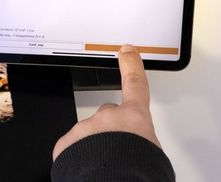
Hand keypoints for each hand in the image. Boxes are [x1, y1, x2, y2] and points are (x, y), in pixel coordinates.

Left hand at [52, 45, 160, 160]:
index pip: (135, 85)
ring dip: (95, 149)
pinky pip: (72, 150)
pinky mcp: (66, 144)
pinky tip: (88, 170)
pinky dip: (79, 158)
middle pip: (109, 119)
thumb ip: (144, 140)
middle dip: (112, 132)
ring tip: (105, 168)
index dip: (131, 66)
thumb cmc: (138, 173)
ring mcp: (84, 129)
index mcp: (135, 119)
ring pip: (89, 136)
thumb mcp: (154, 155)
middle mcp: (107, 118)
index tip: (126, 52)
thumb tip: (139, 147)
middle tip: (120, 154)